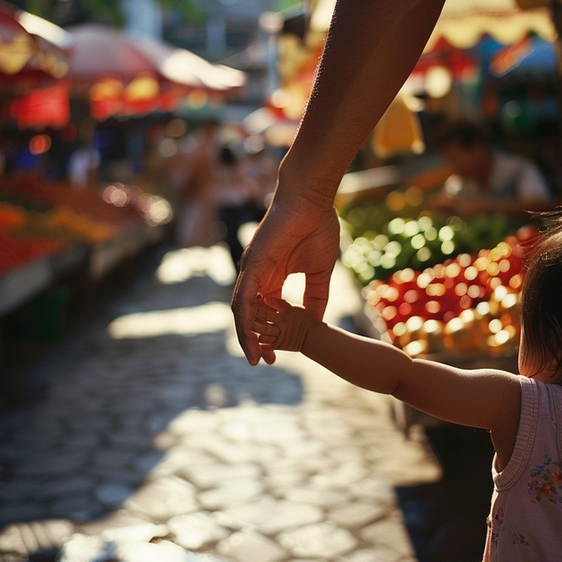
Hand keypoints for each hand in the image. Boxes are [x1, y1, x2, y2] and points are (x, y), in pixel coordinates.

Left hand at [231, 188, 339, 364]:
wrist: (311, 200)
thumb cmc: (316, 228)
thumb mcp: (319, 272)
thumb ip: (315, 296)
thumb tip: (316, 321)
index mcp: (272, 276)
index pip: (265, 311)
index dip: (269, 332)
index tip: (276, 353)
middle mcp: (257, 276)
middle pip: (250, 314)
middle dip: (256, 339)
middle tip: (264, 361)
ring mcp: (251, 270)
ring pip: (242, 311)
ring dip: (247, 336)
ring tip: (256, 357)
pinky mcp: (251, 265)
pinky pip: (243, 299)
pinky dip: (244, 321)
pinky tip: (250, 339)